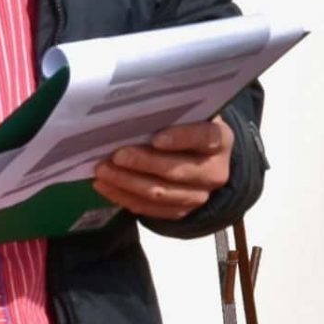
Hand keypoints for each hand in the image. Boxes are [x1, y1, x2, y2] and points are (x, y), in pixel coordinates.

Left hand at [94, 118, 235, 221]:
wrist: (203, 160)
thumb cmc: (188, 129)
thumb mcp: (188, 116)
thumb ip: (170, 115)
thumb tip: (132, 111)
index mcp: (220, 140)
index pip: (206, 138)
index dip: (181, 139)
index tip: (156, 139)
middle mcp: (214, 172)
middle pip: (177, 170)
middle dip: (143, 163)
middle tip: (116, 155)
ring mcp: (199, 196)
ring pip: (161, 194)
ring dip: (127, 183)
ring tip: (103, 171)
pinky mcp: (181, 211)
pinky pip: (151, 209)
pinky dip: (125, 197)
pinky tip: (106, 186)